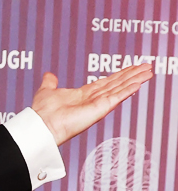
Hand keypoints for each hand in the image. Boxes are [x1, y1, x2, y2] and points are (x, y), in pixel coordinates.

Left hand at [31, 62, 152, 146]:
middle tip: (146, 66)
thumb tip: (49, 75)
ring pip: (120, 88)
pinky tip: (139, 83)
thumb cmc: (42, 112)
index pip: (105, 82)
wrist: (42, 124)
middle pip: (117, 84)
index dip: (118, 75)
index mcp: (83, 95)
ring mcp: (98, 104)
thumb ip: (50, 82)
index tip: (130, 67)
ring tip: (148, 71)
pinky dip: (128, 89)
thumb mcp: (47, 91)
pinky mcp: (100, 108)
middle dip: (131, 75)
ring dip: (134, 79)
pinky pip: (117, 97)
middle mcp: (93, 100)